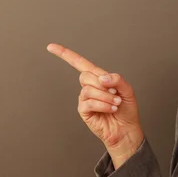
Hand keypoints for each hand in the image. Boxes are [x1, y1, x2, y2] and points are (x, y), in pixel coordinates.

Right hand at [48, 43, 143, 166]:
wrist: (127, 129)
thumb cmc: (127, 109)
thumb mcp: (127, 90)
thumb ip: (117, 79)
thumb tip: (102, 77)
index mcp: (98, 77)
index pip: (79, 63)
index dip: (65, 54)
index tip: (51, 47)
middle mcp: (90, 86)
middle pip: (85, 75)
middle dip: (102, 85)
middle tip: (115, 94)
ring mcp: (85, 99)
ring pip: (88, 90)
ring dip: (105, 97)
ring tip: (115, 104)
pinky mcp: (84, 111)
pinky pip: (88, 103)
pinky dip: (102, 105)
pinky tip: (110, 109)